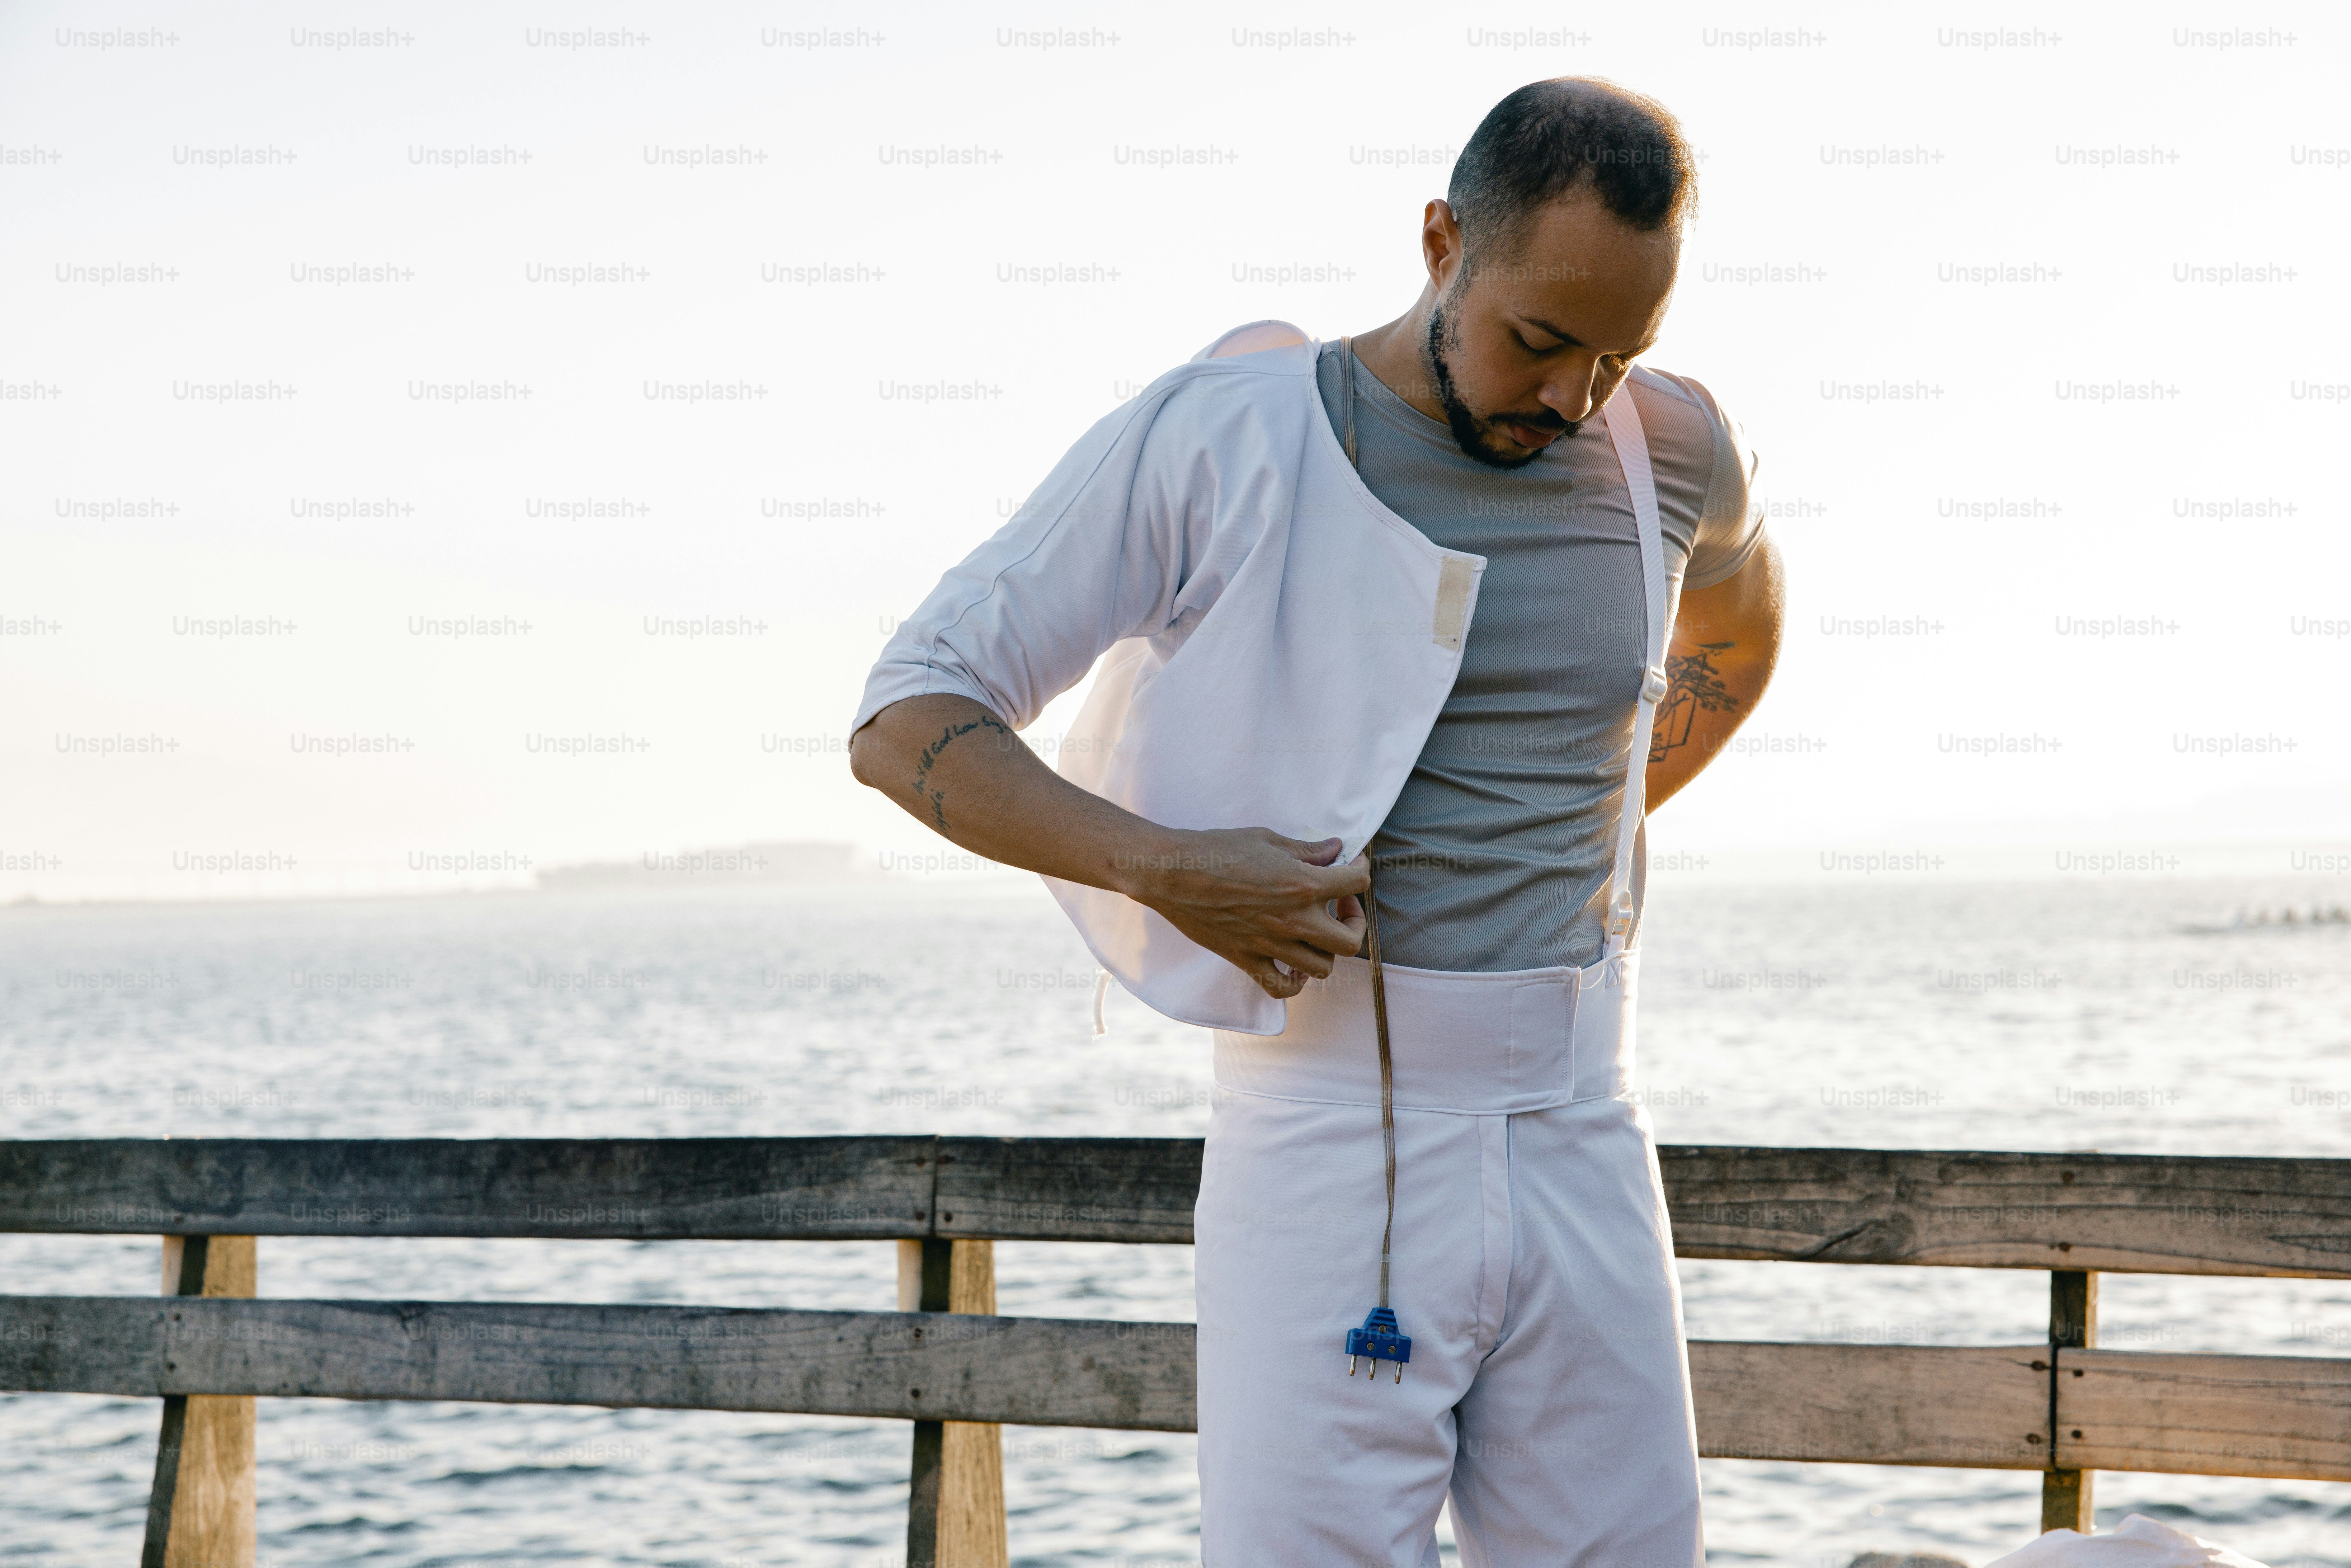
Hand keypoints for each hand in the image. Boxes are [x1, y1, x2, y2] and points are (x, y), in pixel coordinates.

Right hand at [1123, 829, 1370, 998]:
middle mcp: (1294, 921)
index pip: (1357, 883)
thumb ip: (1306, 849)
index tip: (1349, 863)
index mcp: (1303, 885)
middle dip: (1353, 921)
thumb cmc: (1217, 849)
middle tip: (1339, 904)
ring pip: (1323, 968)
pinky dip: (1293, 982)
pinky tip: (1292, 964)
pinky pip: (1280, 988)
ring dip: (1327, 951)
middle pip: (1350, 940)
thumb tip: (1334, 850)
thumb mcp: (1267, 840)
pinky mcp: (1247, 960)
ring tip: (1315, 932)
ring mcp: (1271, 945)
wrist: (1172, 873)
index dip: (1360, 869)